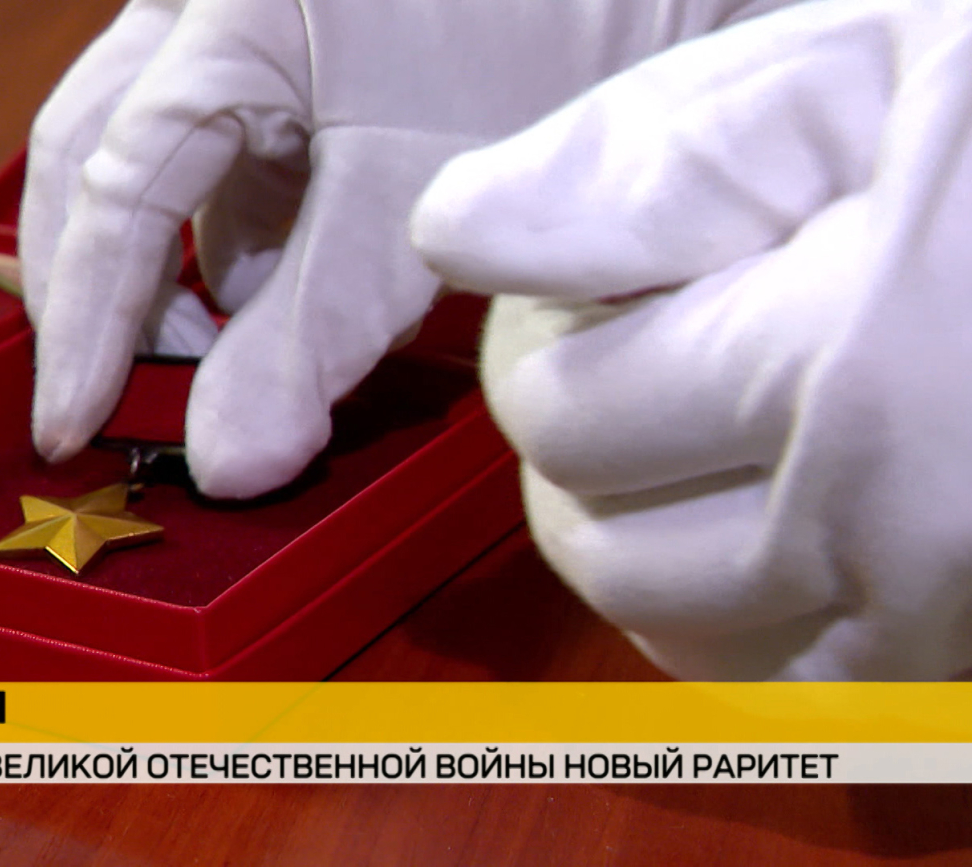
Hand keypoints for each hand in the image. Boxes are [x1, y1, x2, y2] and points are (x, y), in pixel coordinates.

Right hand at [20, 0, 794, 497]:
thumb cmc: (554, 12)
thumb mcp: (424, 185)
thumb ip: (315, 325)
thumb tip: (225, 463)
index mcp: (221, 15)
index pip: (109, 188)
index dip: (84, 325)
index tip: (72, 432)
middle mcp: (210, 6)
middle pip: (105, 166)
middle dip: (113, 297)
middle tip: (124, 409)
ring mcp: (254, 26)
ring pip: (175, 174)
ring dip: (192, 282)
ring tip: (229, 371)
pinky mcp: (304, 59)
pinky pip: (244, 167)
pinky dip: (258, 250)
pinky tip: (298, 304)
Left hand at [413, 0, 971, 678]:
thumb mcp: (863, 73)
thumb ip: (648, 156)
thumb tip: (456, 235)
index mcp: (853, 373)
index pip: (560, 404)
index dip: (536, 329)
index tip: (580, 274)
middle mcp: (895, 534)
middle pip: (594, 527)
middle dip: (572, 422)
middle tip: (628, 334)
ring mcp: (938, 623)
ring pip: (662, 622)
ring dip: (621, 521)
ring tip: (675, 416)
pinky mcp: (958, 670)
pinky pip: (763, 681)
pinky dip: (709, 599)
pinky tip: (739, 504)